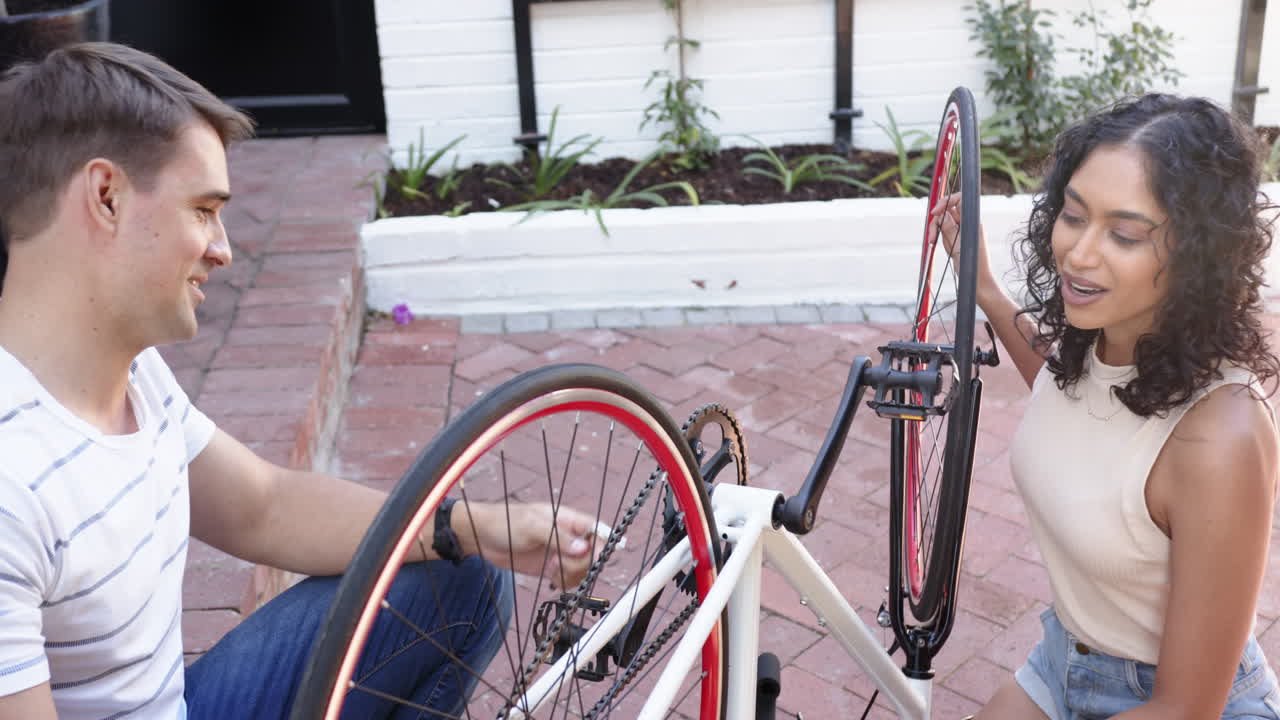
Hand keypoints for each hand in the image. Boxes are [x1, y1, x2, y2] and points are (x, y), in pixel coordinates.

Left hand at [452, 501, 596, 588]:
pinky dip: (564, 582)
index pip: (597, 530)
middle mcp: (568, 536)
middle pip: (592, 554)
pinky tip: (551, 578)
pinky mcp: (551, 566)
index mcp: (567, 519)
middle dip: (581, 564)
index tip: (598, 558)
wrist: (481, 537)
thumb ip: (558, 538)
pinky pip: (569, 578)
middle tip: (560, 564)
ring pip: (582, 569)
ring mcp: (560, 552)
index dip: (603, 544)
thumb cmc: (505, 522)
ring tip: (553, 572)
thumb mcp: (532, 527)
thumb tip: (583, 548)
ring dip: (572, 575)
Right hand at [928, 192, 995, 302]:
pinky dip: (937, 236)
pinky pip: (943, 231)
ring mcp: (961, 230)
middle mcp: (967, 223)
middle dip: (937, 220)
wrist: (977, 280)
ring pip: (943, 221)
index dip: (946, 202)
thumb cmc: (973, 265)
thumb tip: (942, 213)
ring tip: (932, 242)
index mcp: (972, 221)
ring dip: (935, 230)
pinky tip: (934, 244)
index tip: (935, 212)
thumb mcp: (958, 246)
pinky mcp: (955, 238)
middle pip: (948, 211)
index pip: (960, 200)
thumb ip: (950, 228)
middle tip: (931, 235)